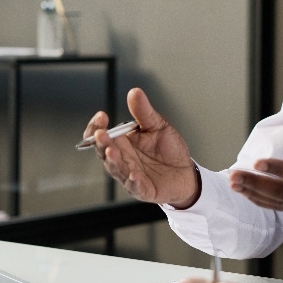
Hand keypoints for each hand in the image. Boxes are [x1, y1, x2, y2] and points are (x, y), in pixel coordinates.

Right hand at [83, 88, 199, 207]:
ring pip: (116, 169)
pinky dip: (133, 181)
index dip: (96, 126)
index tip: (101, 116)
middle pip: (103, 152)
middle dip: (100, 143)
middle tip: (101, 133)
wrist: (185, 171)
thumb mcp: (158, 125)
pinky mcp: (142, 189)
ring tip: (111, 151)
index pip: (100, 134)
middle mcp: (122, 159)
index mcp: (122, 142)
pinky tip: (134, 174)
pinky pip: (135, 186)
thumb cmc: (168, 150)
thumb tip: (134, 92)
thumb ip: (144, 112)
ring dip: (112, 161)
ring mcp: (129, 175)